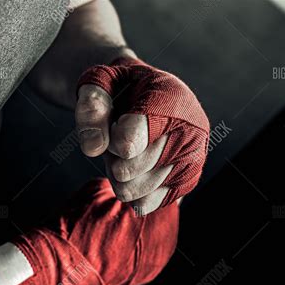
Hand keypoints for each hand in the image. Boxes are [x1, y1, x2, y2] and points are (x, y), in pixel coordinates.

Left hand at [75, 58, 209, 214]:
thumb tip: (93, 148)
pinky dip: (132, 189)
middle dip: (111, 156)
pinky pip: (144, 203)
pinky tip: (139, 167)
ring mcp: (192, 159)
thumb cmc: (128, 88)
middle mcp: (190, 131)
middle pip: (126, 170)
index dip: (109, 141)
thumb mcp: (103, 81)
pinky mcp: (188, 181)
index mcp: (169, 99)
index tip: (115, 124)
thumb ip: (92, 106)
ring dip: (119, 174)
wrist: (162, 97)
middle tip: (116, 136)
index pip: (129, 143)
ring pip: (131, 190)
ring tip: (128, 151)